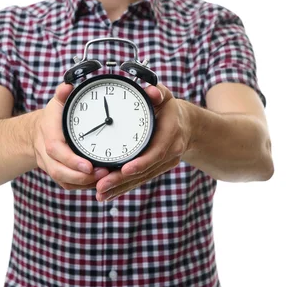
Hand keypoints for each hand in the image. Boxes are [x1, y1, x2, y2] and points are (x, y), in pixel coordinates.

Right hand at [33, 83, 109, 189]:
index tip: (89, 165)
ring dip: (83, 183)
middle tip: (102, 174)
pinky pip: (67, 185)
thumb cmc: (53, 118)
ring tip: (104, 179)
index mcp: (47, 135)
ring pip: (64, 181)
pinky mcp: (57, 173)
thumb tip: (67, 86)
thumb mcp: (57, 104)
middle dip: (80, 176)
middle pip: (59, 171)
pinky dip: (82, 186)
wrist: (37, 133)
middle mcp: (46, 154)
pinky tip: (98, 182)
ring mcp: (50, 166)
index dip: (71, 160)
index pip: (55, 150)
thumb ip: (62, 95)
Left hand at [95, 83, 191, 200]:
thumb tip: (151, 91)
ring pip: (141, 178)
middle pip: (145, 169)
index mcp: (171, 132)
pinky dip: (124, 187)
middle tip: (101, 186)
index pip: (157, 150)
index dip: (141, 161)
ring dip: (120, 187)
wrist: (187, 125)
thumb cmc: (169, 108)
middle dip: (122, 180)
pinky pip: (140, 180)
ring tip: (100, 194)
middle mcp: (170, 151)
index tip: (124, 169)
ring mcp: (164, 163)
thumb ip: (158, 92)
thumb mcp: (165, 97)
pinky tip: (108, 195)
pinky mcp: (157, 169)